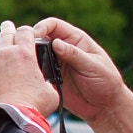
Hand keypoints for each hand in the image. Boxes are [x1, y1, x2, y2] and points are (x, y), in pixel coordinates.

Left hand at [0, 21, 58, 118]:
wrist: (10, 117)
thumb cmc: (33, 107)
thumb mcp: (50, 94)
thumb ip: (48, 84)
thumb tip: (46, 86)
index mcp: (25, 54)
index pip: (26, 32)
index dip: (27, 31)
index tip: (27, 34)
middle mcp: (5, 53)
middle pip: (6, 33)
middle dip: (8, 28)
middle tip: (7, 26)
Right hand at [35, 17, 132, 132]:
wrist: (105, 106)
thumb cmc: (106, 81)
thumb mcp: (93, 66)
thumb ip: (74, 54)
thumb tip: (56, 43)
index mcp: (75, 40)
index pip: (54, 25)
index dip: (42, 27)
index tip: (35, 35)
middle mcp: (64, 49)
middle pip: (41, 39)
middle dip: (32, 42)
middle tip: (25, 51)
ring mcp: (56, 65)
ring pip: (37, 56)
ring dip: (31, 59)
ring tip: (27, 65)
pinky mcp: (52, 80)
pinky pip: (38, 74)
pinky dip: (33, 74)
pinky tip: (31, 78)